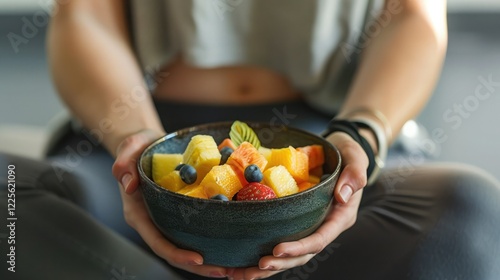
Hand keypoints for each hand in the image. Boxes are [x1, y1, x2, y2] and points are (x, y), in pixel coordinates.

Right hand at [111, 129, 227, 277]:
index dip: (177, 253)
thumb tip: (129, 184)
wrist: (147, 145)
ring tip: (233, 267)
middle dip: (198, 266)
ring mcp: (168, 219)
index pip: (158, 242)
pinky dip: (213, 241)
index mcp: (139, 214)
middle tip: (225, 270)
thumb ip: (124, 164)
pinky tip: (232, 244)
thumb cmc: (137, 147)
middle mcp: (155, 221)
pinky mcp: (181, 214)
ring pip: (187, 247)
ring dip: (209, 260)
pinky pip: (196, 232)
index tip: (198, 258)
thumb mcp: (129, 149)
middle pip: (175, 253)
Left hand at [227, 132, 368, 278]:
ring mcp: (312, 226)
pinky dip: (265, 253)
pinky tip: (245, 261)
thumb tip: (343, 195)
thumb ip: (354, 173)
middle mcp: (326, 226)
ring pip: (292, 254)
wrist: (338, 151)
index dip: (299, 247)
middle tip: (257, 266)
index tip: (277, 249)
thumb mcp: (355, 156)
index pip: (320, 238)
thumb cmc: (347, 153)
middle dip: (281, 262)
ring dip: (270, 267)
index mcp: (341, 216)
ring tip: (243, 274)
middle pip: (304, 253)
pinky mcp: (299, 222)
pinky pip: (284, 241)